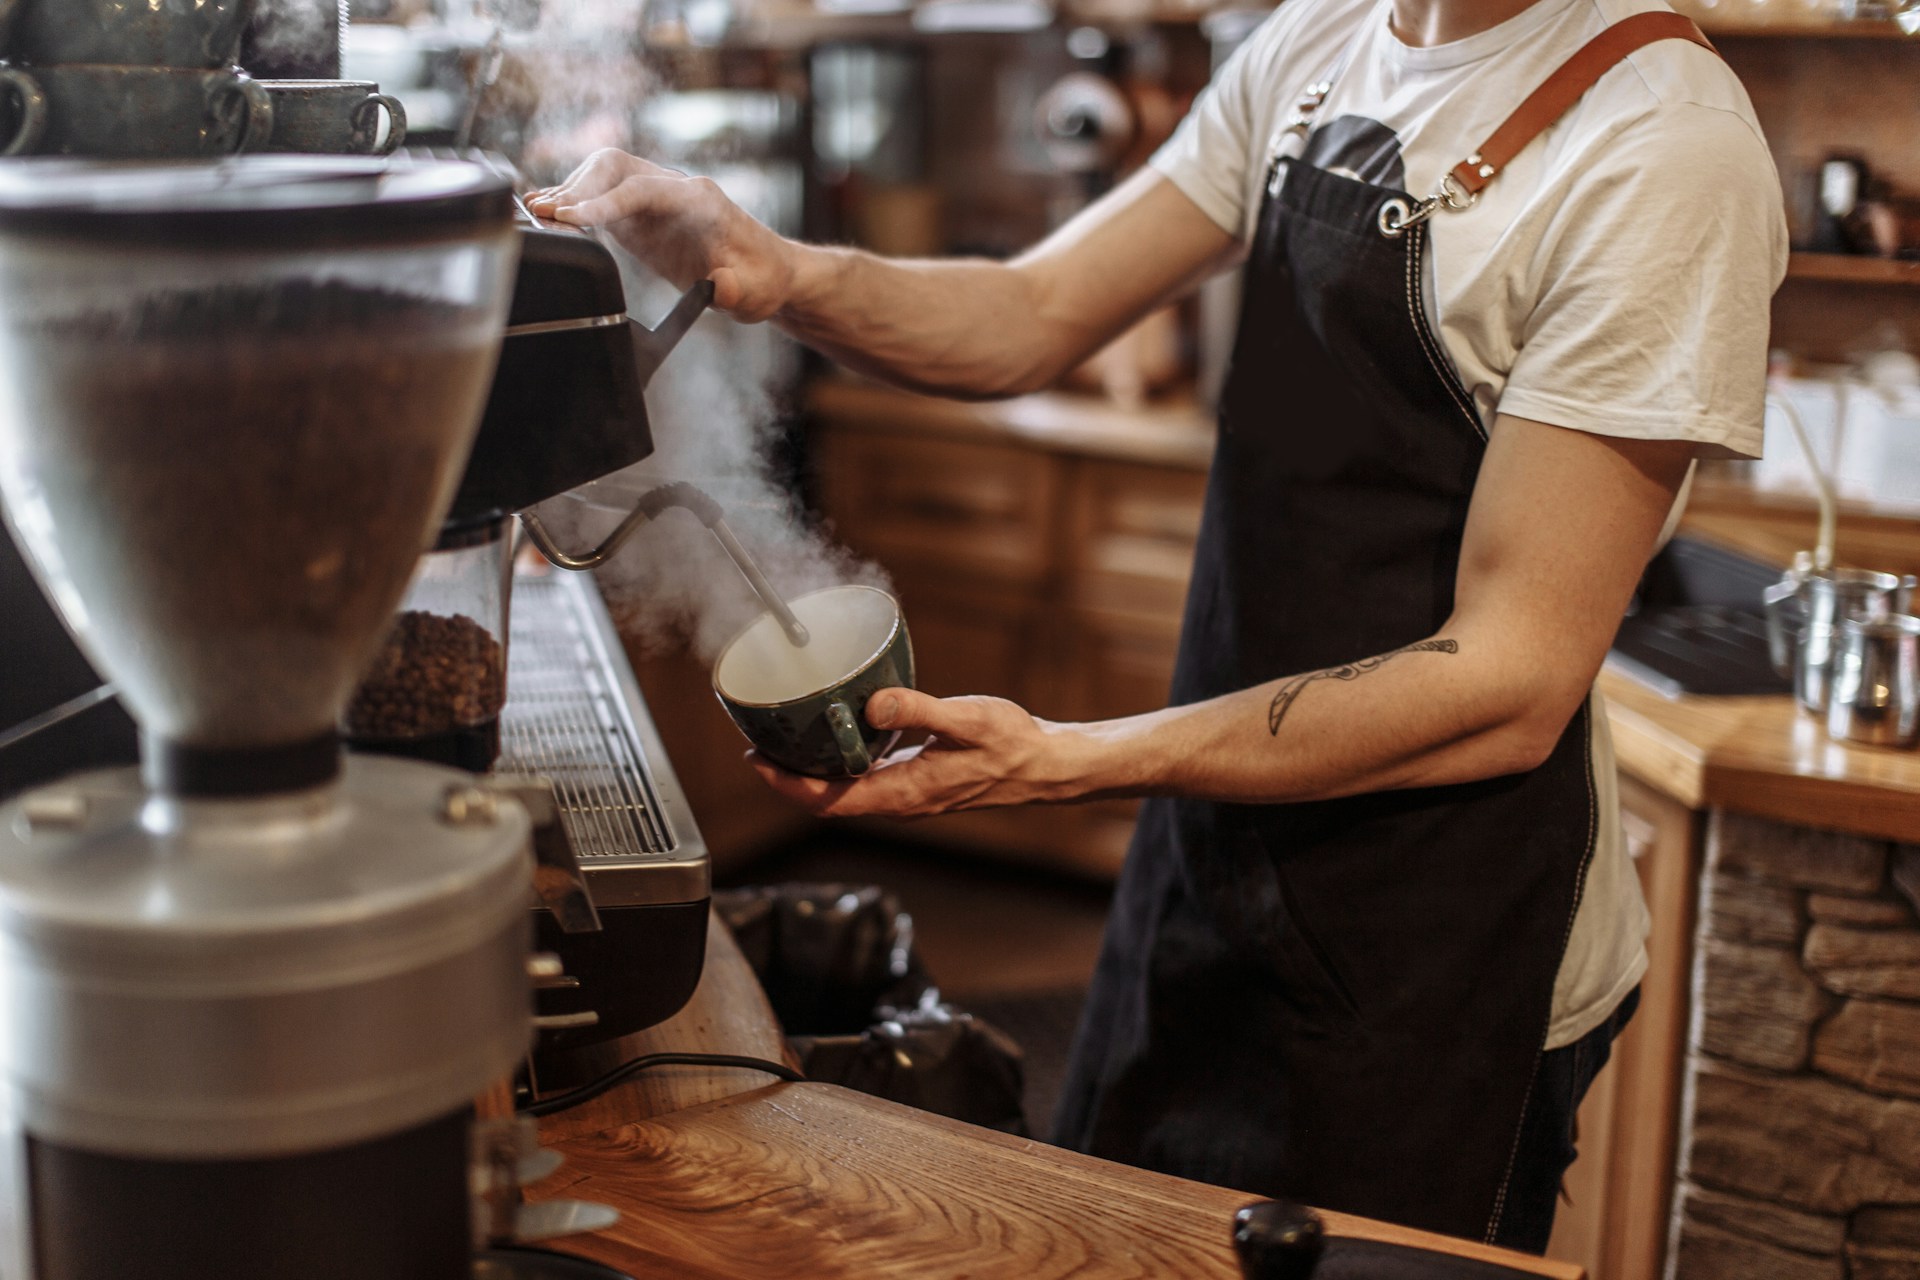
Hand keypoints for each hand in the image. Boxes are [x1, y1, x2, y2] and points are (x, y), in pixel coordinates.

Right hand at [523, 150, 796, 321]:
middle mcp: (673, 189)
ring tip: (536, 212)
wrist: (768, 272)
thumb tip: (718, 286)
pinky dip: (575, 202)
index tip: (569, 218)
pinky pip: (603, 196)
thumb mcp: (755, 293)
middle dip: (578, 186)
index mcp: (698, 199)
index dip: (602, 202)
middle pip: (615, 166)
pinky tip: (548, 214)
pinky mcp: (643, 215)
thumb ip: (737, 290)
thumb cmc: (763, 280)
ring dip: (571, 189)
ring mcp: (656, 198)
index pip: (640, 188)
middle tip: (547, 215)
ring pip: (604, 174)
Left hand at [751, 689, 1090, 817]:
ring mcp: (908, 796)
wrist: (1043, 766)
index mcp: (905, 792)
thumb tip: (872, 704)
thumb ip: (918, 710)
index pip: (831, 801)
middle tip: (758, 750)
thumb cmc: (1012, 744)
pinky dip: (840, 768)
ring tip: (784, 746)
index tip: (758, 763)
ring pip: (845, 795)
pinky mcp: (917, 784)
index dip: (789, 786)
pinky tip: (835, 741)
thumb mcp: (965, 718)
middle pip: (829, 803)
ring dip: (812, 776)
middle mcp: (901, 802)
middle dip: (789, 781)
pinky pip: (865, 783)